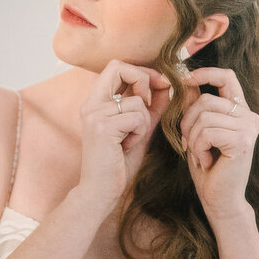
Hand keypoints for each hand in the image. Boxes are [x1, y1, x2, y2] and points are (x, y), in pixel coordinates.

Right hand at [77, 59, 169, 215]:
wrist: (101, 191)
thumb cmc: (118, 163)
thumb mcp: (139, 128)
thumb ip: (151, 107)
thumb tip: (167, 84)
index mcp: (95, 101)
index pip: (116, 66)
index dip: (141, 71)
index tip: (158, 85)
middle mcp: (90, 103)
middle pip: (119, 67)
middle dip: (143, 79)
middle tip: (150, 102)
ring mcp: (94, 114)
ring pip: (136, 101)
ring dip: (144, 121)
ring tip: (131, 139)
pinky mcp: (102, 128)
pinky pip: (138, 117)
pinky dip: (140, 132)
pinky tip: (127, 147)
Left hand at [178, 67, 258, 227]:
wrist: (220, 200)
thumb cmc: (208, 166)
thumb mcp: (197, 131)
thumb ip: (194, 105)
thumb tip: (186, 79)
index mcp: (241, 111)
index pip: (227, 77)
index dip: (205, 73)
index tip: (185, 79)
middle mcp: (250, 116)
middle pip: (206, 99)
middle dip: (188, 121)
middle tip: (191, 144)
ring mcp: (249, 128)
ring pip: (204, 116)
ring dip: (193, 138)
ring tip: (201, 155)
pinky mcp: (243, 141)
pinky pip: (207, 132)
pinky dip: (198, 148)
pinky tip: (207, 162)